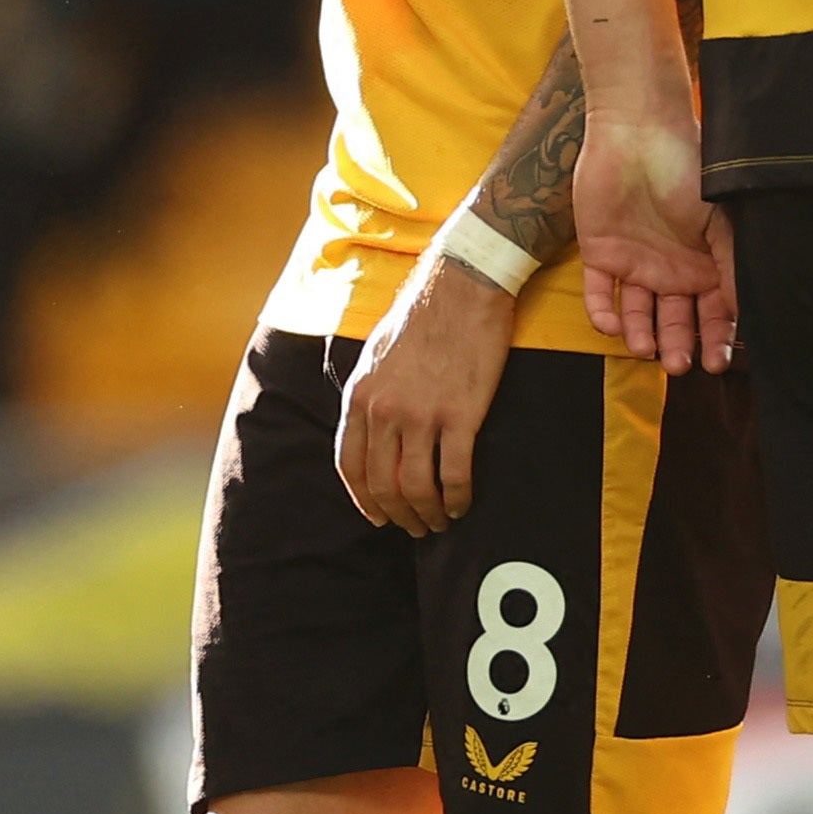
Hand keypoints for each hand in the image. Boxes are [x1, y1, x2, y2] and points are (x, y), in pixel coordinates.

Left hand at [335, 251, 517, 535]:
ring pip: (417, 488)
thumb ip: (370, 395)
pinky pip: (455, 475)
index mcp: (361, 397)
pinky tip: (463, 504)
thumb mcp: (376, 355)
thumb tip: (370, 429)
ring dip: (429, 513)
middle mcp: (384, 411)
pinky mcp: (461, 416)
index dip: (362, 499)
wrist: (463, 286)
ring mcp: (422, 415)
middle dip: (398, 515)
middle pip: (383, 484)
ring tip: (440, 521)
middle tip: (415, 526)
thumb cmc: (423, 316)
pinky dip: (458, 498)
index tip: (377, 516)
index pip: (349, 465)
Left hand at [577, 105, 736, 373]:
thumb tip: (746, 312)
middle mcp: (673, 270)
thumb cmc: (688, 168)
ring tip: (647, 350)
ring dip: (642, 336)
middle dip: (680, 345)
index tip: (717, 362)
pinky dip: (604, 314)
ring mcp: (636, 264)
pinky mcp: (600, 254)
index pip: (713, 313)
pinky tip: (613, 327)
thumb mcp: (722, 219)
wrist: (638, 131)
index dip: (716, 339)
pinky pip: (600, 294)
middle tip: (680, 365)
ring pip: (639, 315)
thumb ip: (732, 266)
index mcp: (706, 263)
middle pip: (676, 321)